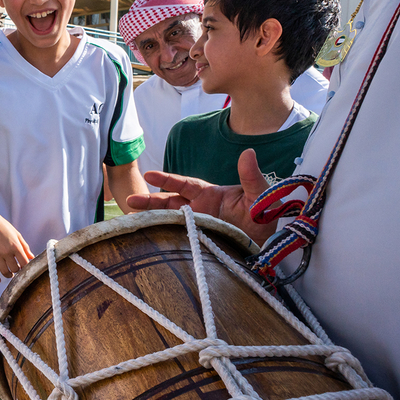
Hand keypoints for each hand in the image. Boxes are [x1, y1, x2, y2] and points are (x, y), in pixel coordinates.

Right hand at [0, 211, 32, 282]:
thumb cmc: (4, 226)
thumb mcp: (17, 234)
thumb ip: (25, 246)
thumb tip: (32, 257)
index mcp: (16, 246)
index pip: (25, 263)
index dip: (26, 267)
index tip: (25, 268)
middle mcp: (6, 251)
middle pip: (15, 269)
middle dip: (17, 271)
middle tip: (17, 269)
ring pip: (4, 271)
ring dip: (8, 275)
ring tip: (10, 274)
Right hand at [124, 148, 275, 244]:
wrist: (269, 246)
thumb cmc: (264, 217)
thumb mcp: (260, 195)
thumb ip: (251, 176)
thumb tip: (248, 152)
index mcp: (210, 195)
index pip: (184, 185)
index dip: (167, 180)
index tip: (149, 175)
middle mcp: (200, 210)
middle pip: (170, 203)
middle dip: (150, 202)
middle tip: (130, 202)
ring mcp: (198, 227)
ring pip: (169, 221)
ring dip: (152, 220)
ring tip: (132, 221)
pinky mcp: (198, 243)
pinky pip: (178, 239)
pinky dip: (162, 238)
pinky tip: (148, 240)